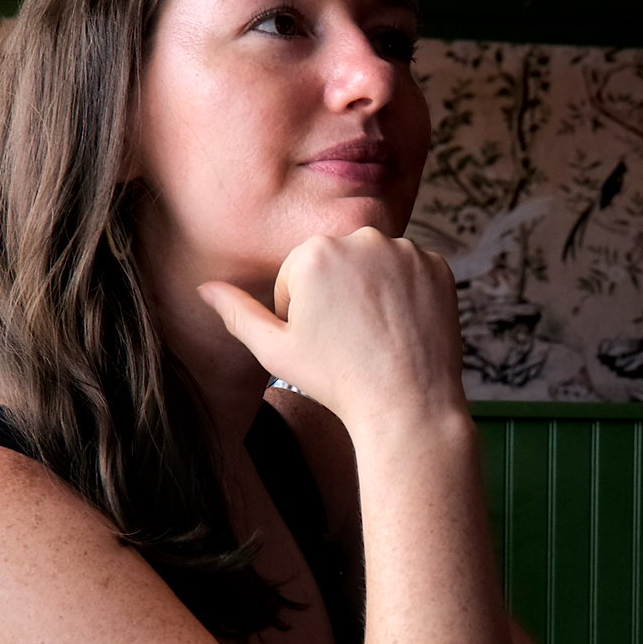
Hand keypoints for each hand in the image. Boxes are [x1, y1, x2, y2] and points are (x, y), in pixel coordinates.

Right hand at [195, 227, 465, 436]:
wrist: (407, 406)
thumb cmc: (336, 382)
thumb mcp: (274, 351)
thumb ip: (237, 313)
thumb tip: (204, 288)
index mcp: (313, 251)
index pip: (298, 273)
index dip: (302, 311)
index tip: (321, 341)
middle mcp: (361, 238)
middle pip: (337, 263)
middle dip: (337, 295)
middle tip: (349, 340)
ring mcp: (405, 250)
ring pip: (374, 266)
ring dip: (371, 292)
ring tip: (376, 335)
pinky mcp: (438, 265)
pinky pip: (411, 272)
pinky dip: (406, 295)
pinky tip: (403, 327)